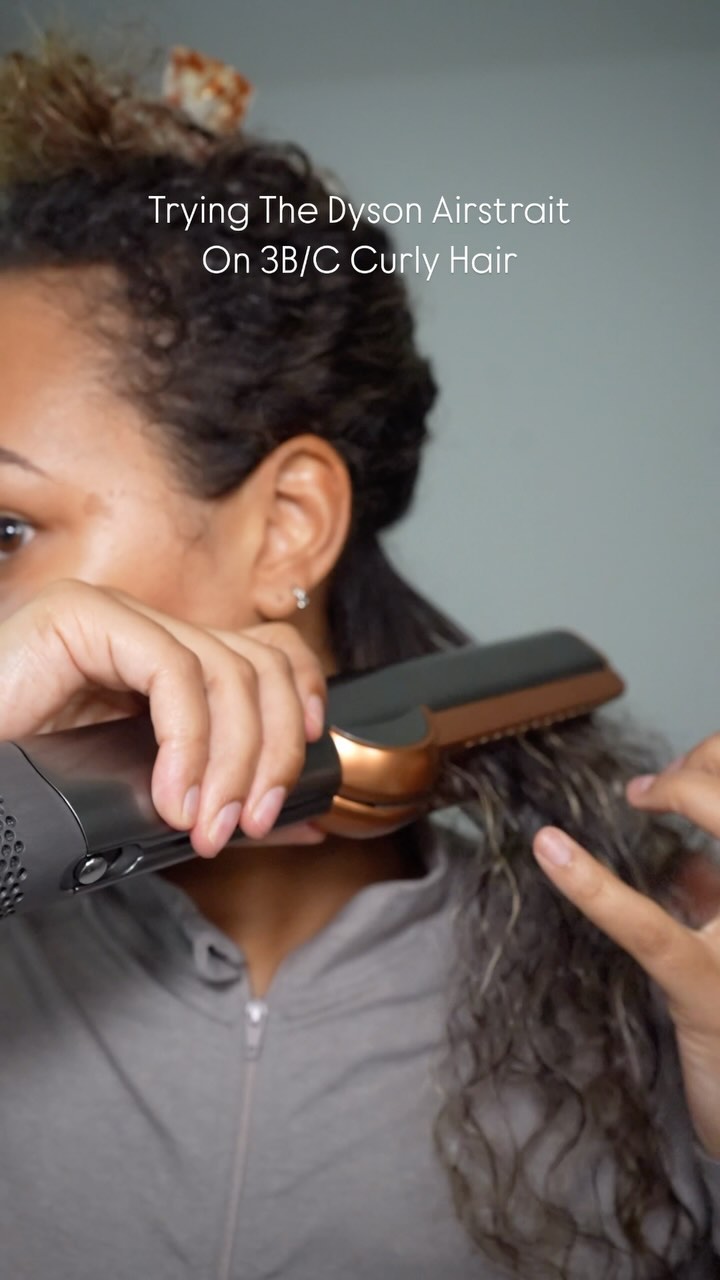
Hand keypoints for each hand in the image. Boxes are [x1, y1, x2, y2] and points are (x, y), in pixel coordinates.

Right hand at [0, 579, 327, 857]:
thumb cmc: (33, 782)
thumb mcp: (150, 797)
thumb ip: (228, 801)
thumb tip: (314, 825)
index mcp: (168, 663)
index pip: (269, 652)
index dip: (303, 702)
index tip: (302, 774)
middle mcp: (148, 630)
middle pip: (261, 662)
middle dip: (274, 751)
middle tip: (251, 821)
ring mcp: (115, 616)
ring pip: (226, 667)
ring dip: (233, 759)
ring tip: (208, 823)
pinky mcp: (82, 616)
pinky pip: (172, 669)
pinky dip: (189, 740)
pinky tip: (172, 794)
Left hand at [531, 733, 719, 1157]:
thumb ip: (713, 901)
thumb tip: (688, 863)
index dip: (719, 766)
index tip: (674, 780)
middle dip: (710, 764)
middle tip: (660, 784)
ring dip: (685, 791)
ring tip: (643, 793)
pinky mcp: (705, 990)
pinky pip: (647, 927)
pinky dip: (594, 886)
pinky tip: (551, 849)